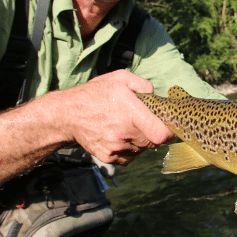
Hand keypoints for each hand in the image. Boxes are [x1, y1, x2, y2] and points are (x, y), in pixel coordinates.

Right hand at [59, 70, 174, 164]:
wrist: (67, 114)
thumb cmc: (95, 94)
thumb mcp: (120, 78)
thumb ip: (142, 85)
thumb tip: (155, 94)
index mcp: (131, 113)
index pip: (161, 134)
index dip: (169, 133)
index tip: (168, 127)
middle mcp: (125, 133)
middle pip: (154, 143)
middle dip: (154, 133)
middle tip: (144, 122)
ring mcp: (116, 147)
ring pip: (142, 150)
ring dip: (141, 141)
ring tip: (128, 127)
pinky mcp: (109, 157)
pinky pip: (130, 157)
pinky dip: (130, 149)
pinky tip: (121, 136)